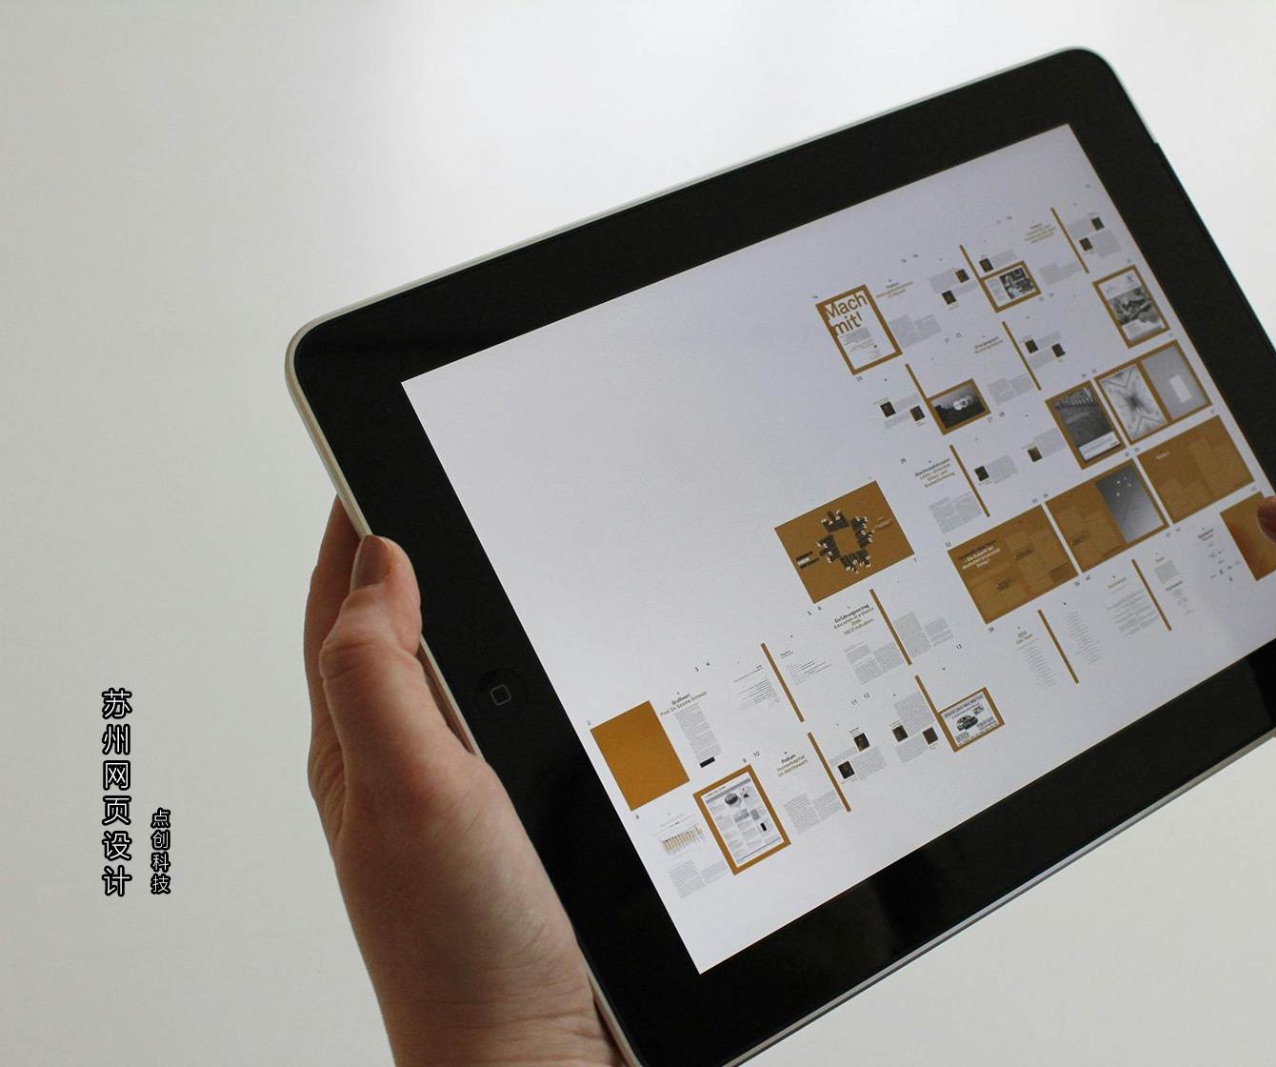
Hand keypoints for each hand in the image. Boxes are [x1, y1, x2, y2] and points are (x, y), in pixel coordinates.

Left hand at [303, 501, 622, 1065]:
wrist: (532, 1055)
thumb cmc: (464, 949)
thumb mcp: (409, 789)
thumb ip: (382, 674)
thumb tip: (376, 567)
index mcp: (358, 749)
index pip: (341, 612)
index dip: (353, 533)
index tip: (364, 463)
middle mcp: (398, 770)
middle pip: (384, 638)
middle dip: (395, 560)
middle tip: (415, 492)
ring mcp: (452, 803)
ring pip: (445, 680)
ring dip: (454, 615)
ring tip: (468, 559)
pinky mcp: (508, 831)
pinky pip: (494, 728)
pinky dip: (507, 680)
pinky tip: (535, 677)